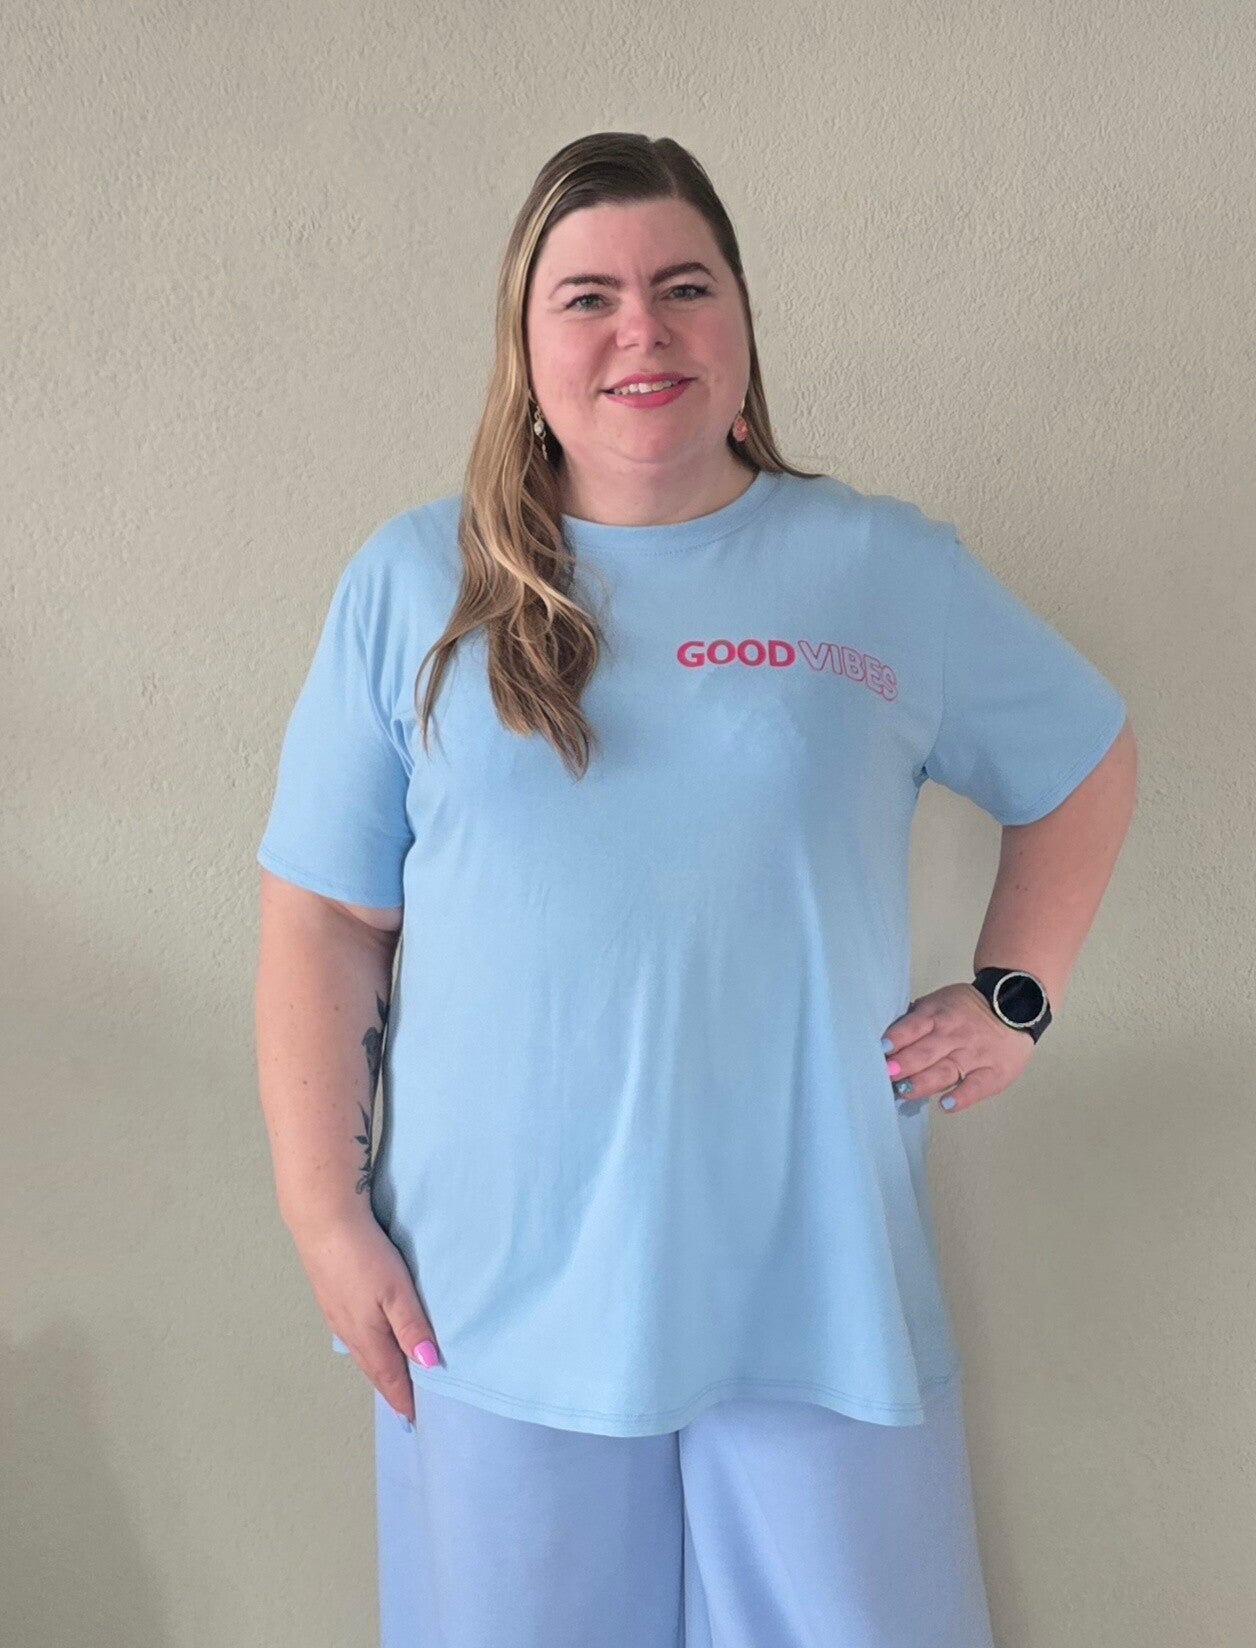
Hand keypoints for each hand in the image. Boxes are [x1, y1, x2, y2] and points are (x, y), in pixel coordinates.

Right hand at [287, 1210, 439, 1424]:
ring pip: (362, 1353)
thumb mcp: (396, 1291)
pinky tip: (370, 1340)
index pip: (389, 1378)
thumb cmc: (363, 1256)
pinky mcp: (331, 1298)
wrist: (323, 1222)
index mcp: (367, 1336)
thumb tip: (429, 1365)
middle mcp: (349, 1332)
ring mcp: (336, 1315)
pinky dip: (367, 1348)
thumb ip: (412, 1328)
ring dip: (378, 1369)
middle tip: (408, 1406)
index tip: (416, 1419)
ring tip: (393, 1379)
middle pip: (374, 1369)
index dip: (404, 1399)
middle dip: (391, 1389)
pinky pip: (352, 1336)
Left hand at [881, 981, 1035, 1113]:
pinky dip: (962, 1097)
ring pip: (946, 1071)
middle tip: (887, 1076)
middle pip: (926, 1052)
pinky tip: (946, 1104)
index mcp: (938, 1015)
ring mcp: (975, 1055)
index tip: (882, 1051)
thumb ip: (916, 1019)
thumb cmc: (966, 1010)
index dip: (897, 1038)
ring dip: (923, 1082)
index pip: (914, 1027)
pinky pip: (977, 1086)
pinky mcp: (994, 1073)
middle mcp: (954, 1035)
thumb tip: (888, 1040)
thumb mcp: (940, 1002)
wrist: (1015, 1007)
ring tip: (905, 1091)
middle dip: (904, 1065)